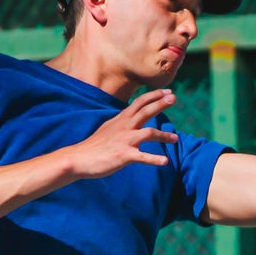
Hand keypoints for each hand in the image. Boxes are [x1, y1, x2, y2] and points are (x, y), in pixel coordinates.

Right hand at [65, 88, 179, 178]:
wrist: (80, 158)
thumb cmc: (96, 145)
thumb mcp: (109, 128)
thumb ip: (122, 122)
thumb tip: (131, 116)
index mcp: (121, 120)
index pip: (140, 103)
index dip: (154, 96)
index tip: (168, 92)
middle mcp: (124, 127)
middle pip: (145, 111)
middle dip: (160, 104)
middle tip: (174, 98)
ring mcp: (124, 141)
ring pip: (148, 133)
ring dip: (163, 135)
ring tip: (176, 138)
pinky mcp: (123, 155)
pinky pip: (143, 157)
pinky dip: (154, 159)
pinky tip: (165, 161)